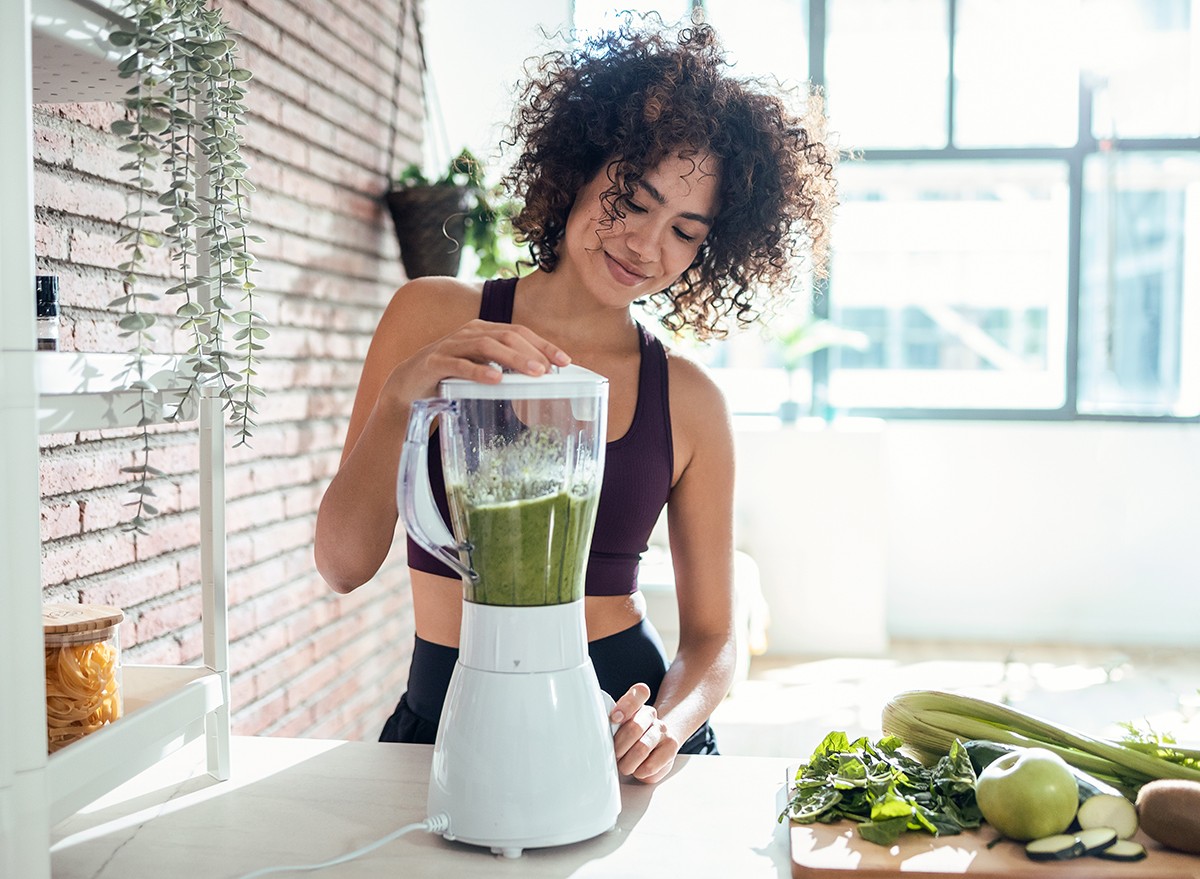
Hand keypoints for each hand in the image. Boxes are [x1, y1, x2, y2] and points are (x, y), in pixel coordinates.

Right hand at [383, 319, 571, 406]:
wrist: (408, 385)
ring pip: (487, 345)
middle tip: (550, 370)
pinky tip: (495, 380)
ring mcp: (452, 345)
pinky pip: (459, 364)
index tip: (565, 362)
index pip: (520, 332)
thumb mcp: (483, 370)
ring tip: (533, 374)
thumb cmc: (452, 378)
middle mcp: (470, 332)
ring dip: (513, 359)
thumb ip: (506, 370)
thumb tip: (542, 380)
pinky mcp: (435, 361)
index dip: (544, 345)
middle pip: (507, 335)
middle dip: (532, 352)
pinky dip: (479, 371)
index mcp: (485, 331)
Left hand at [609, 683, 680, 783]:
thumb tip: (592, 733)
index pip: (639, 693)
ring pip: (642, 748)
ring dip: (628, 763)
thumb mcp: (616, 726)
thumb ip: (608, 724)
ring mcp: (662, 730)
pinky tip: (638, 768)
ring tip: (624, 765)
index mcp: (637, 703)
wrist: (655, 743)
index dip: (626, 706)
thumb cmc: (628, 736)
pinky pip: (650, 765)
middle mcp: (651, 714)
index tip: (614, 719)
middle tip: (614, 754)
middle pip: (634, 728)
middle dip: (619, 746)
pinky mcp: (671, 748)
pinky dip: (639, 772)